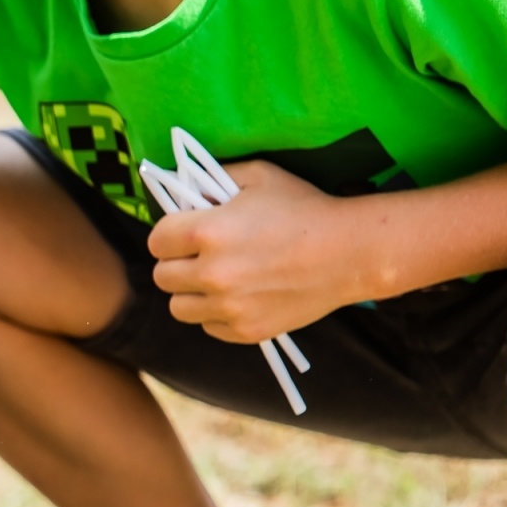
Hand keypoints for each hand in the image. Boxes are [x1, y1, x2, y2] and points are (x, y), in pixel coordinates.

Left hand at [147, 160, 376, 343]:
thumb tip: (183, 190)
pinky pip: (208, 326)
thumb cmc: (304, 207)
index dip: (168, 235)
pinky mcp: (245, 331)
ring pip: (178, 307)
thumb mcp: (257, 176)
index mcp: (207, 232)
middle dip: (176, 263)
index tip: (182, 233)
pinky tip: (238, 295)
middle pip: (162, 276)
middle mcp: (212, 273)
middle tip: (197, 256)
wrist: (351, 251)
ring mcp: (228, 307)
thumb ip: (213, 180)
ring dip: (190, 293)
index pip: (156, 241)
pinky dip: (216, 314)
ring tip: (213, 279)